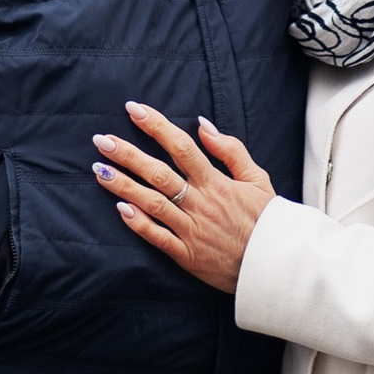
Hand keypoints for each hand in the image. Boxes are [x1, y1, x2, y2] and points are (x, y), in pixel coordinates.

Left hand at [92, 102, 274, 292]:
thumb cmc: (266, 219)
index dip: (156, 126)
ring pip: (152, 203)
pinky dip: (138, 223)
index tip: (134, 109)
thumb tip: (203, 124)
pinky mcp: (186, 254)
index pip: (181, 147)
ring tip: (99, 170)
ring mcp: (191, 230)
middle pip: (158, 173)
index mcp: (216, 182)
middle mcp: (200, 203)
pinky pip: (158, 237)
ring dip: (123, 185)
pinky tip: (119, 209)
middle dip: (127, 154)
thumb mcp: (258, 178)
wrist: (274, 264)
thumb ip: (231, 150)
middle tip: (101, 140)